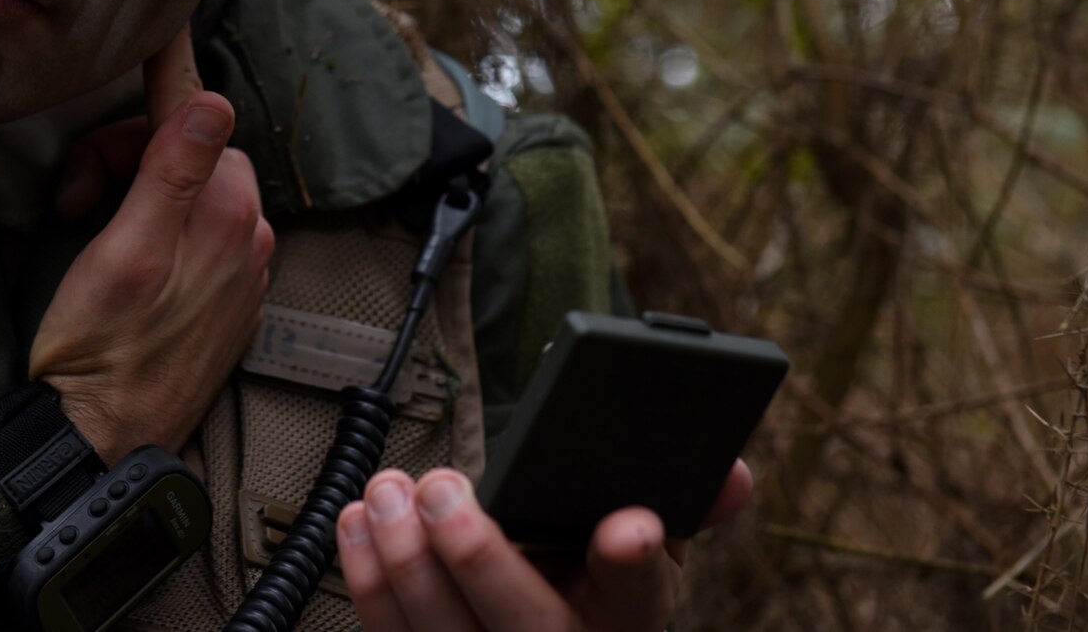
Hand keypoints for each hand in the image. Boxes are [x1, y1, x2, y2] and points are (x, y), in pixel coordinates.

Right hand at [29, 28, 274, 461]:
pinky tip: (120, 256)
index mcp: (222, 213)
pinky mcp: (227, 302)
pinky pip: (199, 233)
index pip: (197, 114)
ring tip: (88, 227)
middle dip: (130, 153)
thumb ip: (173, 172)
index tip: (158, 23)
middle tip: (72, 195)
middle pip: (190, 150)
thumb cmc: (94, 353)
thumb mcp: (122, 254)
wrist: (97, 447)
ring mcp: (242, 272)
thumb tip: (215, 99)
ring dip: (141, 190)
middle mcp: (246, 237)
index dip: (165, 73)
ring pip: (193, 190)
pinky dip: (161, 226)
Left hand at [337, 461, 752, 631]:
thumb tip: (730, 471)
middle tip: (441, 490)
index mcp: (630, 612)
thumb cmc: (593, 580)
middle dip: (476, 557)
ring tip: (386, 494)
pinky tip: (357, 525)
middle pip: (525, 624)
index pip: (640, 586)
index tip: (624, 525)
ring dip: (404, 562)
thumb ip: (680, 502)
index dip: (633, 556)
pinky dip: (370, 584)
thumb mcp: (647, 545)